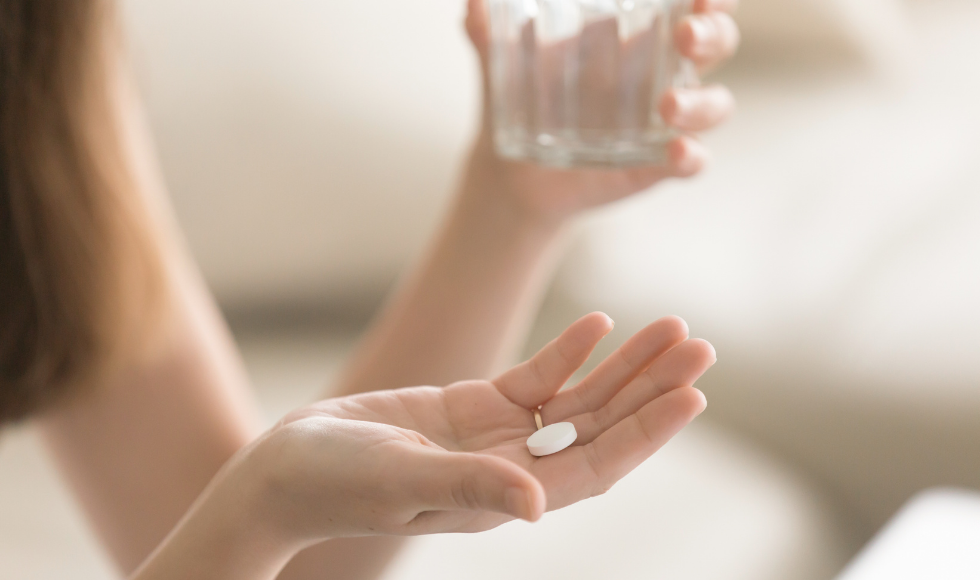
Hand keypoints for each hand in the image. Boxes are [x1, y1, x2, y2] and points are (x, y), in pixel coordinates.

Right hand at [241, 312, 713, 544]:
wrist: (288, 471)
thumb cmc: (334, 486)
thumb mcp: (401, 481)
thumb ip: (469, 487)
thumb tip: (535, 508)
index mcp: (508, 497)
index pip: (597, 465)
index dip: (647, 432)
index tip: (691, 394)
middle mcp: (514, 469)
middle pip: (600, 427)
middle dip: (650, 388)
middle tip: (699, 347)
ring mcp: (496, 437)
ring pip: (577, 400)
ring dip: (622, 366)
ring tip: (669, 329)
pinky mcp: (471, 407)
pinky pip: (534, 379)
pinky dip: (567, 352)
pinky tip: (599, 324)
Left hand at [462, 0, 739, 223]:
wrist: (509, 169)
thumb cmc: (522, 96)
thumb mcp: (504, 61)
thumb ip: (488, 32)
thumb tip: (471, 4)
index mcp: (638, 32)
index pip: (693, 0)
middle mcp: (662, 72)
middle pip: (717, 41)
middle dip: (713, 31)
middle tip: (688, 33)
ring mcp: (666, 122)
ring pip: (713, 105)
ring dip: (702, 102)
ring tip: (668, 106)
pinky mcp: (657, 165)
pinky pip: (691, 162)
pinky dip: (690, 158)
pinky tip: (676, 154)